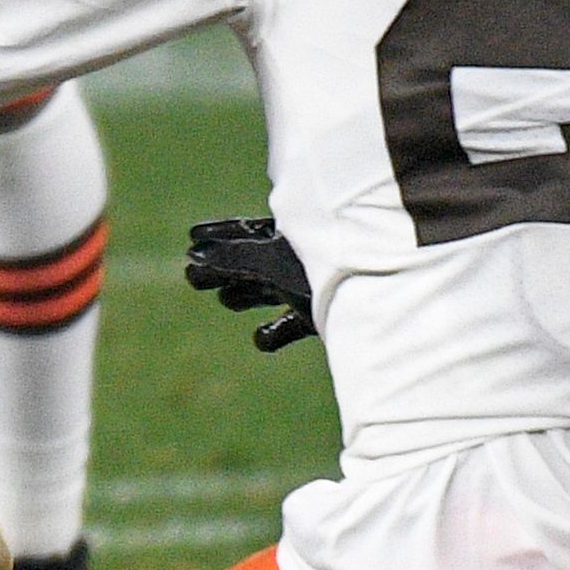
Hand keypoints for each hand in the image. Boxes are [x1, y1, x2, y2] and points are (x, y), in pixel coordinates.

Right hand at [183, 216, 317, 352]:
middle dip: (222, 270)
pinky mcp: (318, 318)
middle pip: (250, 264)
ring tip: (227, 299)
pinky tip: (261, 338)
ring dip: (244, 296)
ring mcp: (308, 288)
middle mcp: (299, 258)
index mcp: (292, 234)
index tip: (193, 234)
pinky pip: (289, 326)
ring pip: (266, 293)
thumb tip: (194, 254)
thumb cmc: (327, 274)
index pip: (247, 231)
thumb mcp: (273, 262)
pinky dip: (274, 333)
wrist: (378, 309)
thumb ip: (232, 258)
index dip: (219, 232)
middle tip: (191, 276)